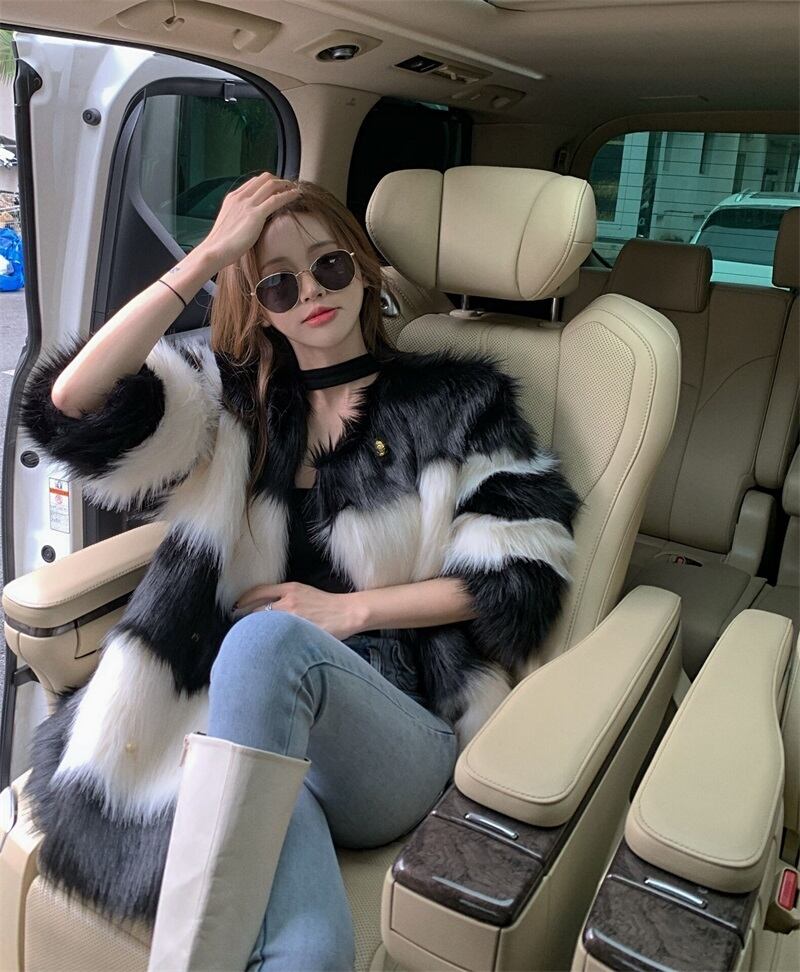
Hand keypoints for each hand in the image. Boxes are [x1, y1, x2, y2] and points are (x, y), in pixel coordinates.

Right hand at [196, 172, 300, 270]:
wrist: (215, 249)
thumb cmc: (222, 242)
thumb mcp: (230, 222)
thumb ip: (240, 216)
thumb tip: (250, 220)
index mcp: (233, 197)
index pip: (254, 182)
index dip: (268, 182)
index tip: (278, 187)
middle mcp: (241, 197)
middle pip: (264, 179)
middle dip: (279, 180)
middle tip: (289, 187)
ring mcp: (248, 204)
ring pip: (271, 185)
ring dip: (286, 185)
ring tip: (295, 190)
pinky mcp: (256, 215)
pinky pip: (276, 200)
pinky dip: (288, 195)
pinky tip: (296, 195)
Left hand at [232, 582, 362, 640]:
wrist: (347, 613)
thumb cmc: (327, 604)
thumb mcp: (304, 592)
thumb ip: (285, 597)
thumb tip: (264, 607)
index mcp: (290, 589)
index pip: (258, 592)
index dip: (243, 600)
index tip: (235, 607)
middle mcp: (288, 602)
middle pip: (257, 610)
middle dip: (244, 619)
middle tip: (237, 626)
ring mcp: (294, 618)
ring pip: (265, 625)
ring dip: (254, 632)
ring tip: (247, 639)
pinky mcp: (300, 632)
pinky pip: (278, 637)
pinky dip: (269, 641)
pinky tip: (264, 648)